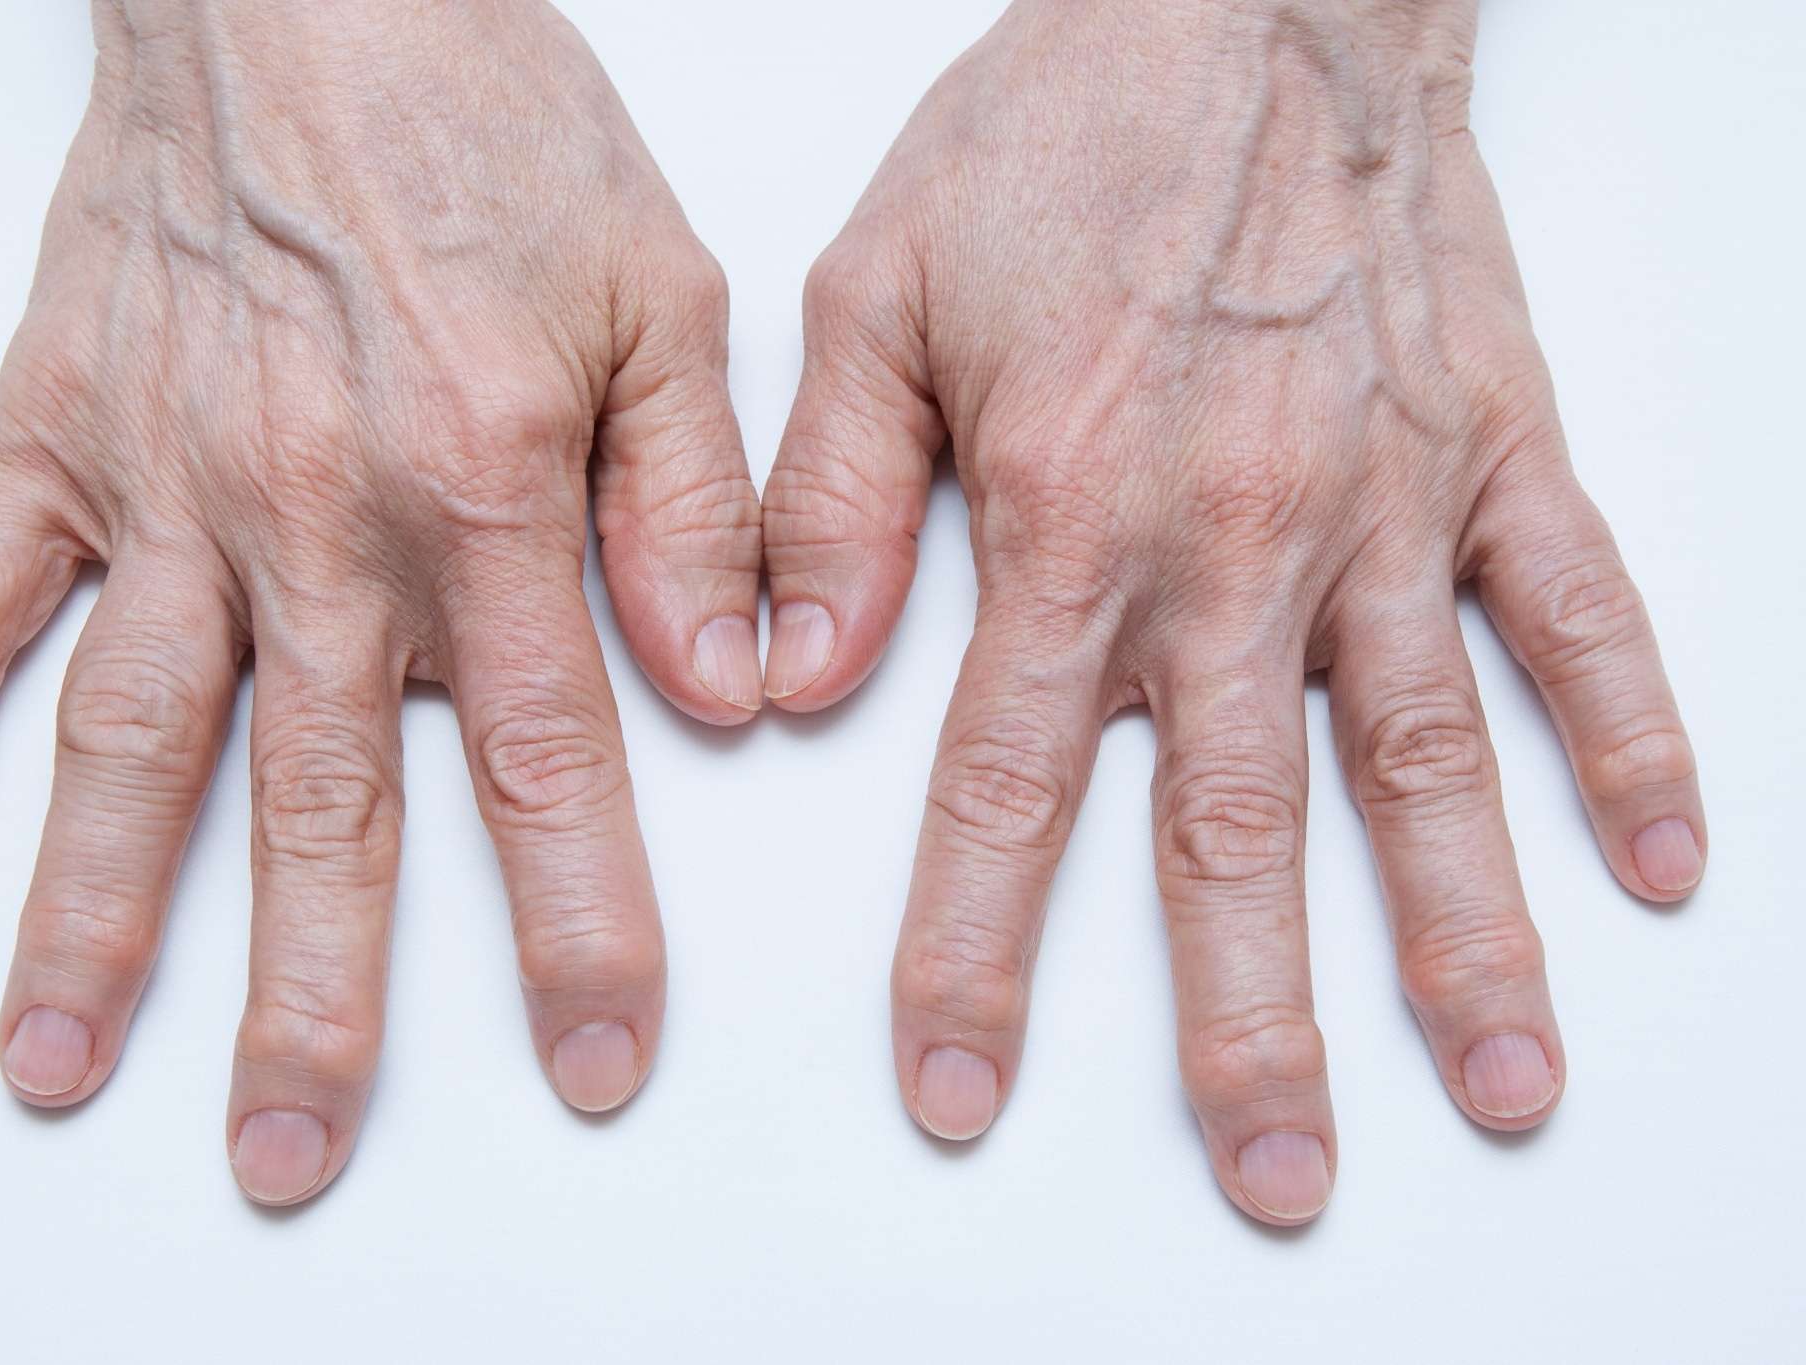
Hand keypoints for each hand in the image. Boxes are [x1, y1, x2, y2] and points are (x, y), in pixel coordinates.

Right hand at [0, 0, 759, 1204]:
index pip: (546, 760)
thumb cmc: (492, 123)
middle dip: (310, 1002)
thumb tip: (736, 686)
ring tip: (60, 1065)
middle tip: (290, 1154)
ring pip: (126, 738)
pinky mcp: (53, 433)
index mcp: (484, 484)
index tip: (595, 1055)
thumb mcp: (663, 296)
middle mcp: (314, 512)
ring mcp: (164, 482)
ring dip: (88, 917)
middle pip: (315, 807)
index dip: (578, 925)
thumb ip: (697, 504)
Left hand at [762, 0, 1704, 1223]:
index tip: (960, 1088)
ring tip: (1499, 1085)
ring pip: (1428, 759)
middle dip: (1249, 1025)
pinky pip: (1581, 611)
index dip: (977, 955)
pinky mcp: (1498, 448)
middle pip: (1240, 830)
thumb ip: (832, 499)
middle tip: (1275, 1178)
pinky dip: (1633, 733)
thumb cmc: (1060, 135)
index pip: (1012, 785)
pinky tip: (1668, 859)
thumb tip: (782, 681)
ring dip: (1468, 936)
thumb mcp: (877, 291)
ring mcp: (1387, 504)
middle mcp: (1238, 540)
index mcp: (1071, 513)